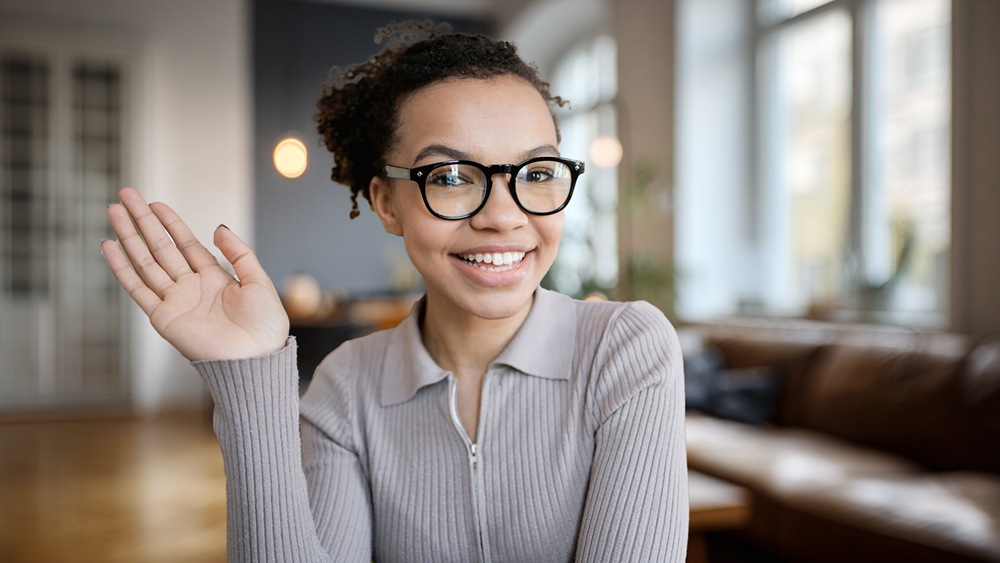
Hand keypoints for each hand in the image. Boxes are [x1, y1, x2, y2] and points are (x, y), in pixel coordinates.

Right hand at [102, 188, 289, 360]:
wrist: (256, 359)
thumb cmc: (264, 325)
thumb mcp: (258, 280)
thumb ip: (238, 253)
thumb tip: (218, 227)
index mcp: (215, 278)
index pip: (186, 243)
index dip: (170, 223)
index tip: (154, 203)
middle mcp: (191, 287)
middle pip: (161, 247)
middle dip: (143, 221)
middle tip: (125, 196)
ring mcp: (175, 301)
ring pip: (145, 262)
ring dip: (128, 238)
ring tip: (113, 212)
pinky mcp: (163, 318)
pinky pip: (137, 289)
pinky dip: (121, 269)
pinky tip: (109, 248)